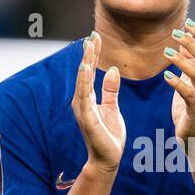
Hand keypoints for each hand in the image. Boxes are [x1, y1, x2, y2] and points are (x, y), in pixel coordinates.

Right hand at [72, 32, 124, 172]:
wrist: (108, 158)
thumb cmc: (109, 135)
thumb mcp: (112, 107)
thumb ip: (110, 90)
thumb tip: (112, 70)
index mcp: (87, 98)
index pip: (89, 71)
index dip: (92, 54)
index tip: (96, 37)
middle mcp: (81, 101)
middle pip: (84, 72)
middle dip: (88, 54)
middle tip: (92, 35)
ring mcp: (83, 109)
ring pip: (83, 81)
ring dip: (85, 63)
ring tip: (88, 46)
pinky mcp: (87, 117)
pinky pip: (84, 96)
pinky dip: (84, 81)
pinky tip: (86, 68)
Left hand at [162, 20, 194, 143]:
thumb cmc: (190, 109)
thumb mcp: (189, 84)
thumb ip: (188, 65)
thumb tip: (183, 45)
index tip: (188, 22)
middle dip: (192, 42)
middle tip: (176, 33)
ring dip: (183, 61)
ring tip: (167, 52)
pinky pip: (189, 95)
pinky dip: (178, 83)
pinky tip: (166, 76)